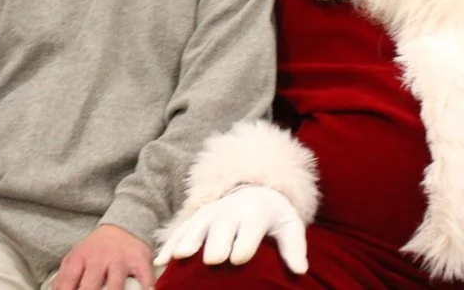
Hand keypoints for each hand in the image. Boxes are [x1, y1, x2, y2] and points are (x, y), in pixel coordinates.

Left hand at [52, 224, 153, 289]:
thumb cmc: (96, 249)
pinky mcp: (139, 260)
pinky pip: (144, 277)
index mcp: (80, 258)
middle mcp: (99, 258)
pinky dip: (145, 287)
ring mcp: (120, 259)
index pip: (68, 282)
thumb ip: (64, 278)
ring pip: (115, 287)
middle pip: (90, 287)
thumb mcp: (76, 258)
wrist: (122, 226)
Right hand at [154, 185, 306, 273]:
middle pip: (220, 228)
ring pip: (196, 227)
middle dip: (217, 243)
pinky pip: (180, 230)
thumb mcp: (290, 227)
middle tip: (212, 259)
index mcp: (254, 214)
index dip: (243, 245)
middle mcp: (229, 212)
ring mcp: (210, 214)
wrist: (255, 192)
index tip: (238, 259)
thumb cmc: (274, 218)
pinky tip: (161, 261)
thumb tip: (301, 270)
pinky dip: (170, 244)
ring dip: (188, 240)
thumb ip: (295, 248)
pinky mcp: (196, 219)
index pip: (248, 229)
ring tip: (181, 256)